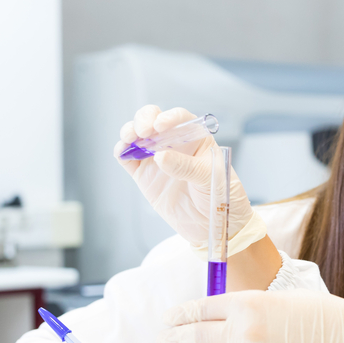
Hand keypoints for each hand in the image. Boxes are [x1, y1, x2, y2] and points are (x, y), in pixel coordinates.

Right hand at [114, 105, 256, 246]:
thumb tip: (160, 157)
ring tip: (129, 138)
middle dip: (144, 119)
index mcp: (196, 138)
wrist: (214, 225)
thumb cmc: (222, 196)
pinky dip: (121, 152)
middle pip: (154, 121)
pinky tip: (122, 151)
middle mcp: (175, 144)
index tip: (161, 125)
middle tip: (144, 131)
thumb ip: (187, 166)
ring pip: (138, 137)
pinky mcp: (145, 176)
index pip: (181, 119)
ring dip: (130, 131)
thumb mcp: (211, 178)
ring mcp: (158, 159)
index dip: (169, 117)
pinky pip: (129, 159)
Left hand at [157, 289, 343, 342]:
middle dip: (174, 336)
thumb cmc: (318, 314)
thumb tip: (225, 317)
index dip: (181, 313)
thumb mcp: (279, 300)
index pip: (202, 307)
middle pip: (197, 333)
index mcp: (248, 301)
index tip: (168, 317)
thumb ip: (249, 308)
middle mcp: (243, 327)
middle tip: (162, 338)